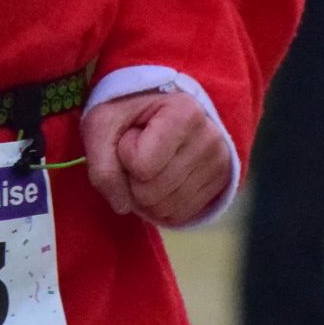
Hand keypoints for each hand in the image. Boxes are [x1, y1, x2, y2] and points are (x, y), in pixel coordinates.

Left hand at [81, 88, 228, 227]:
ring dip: (144, 193)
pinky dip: (160, 204)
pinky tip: (162, 177)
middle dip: (132, 177)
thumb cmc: (127, 113)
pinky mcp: (221, 183)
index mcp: (184, 112)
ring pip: (164, 208)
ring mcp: (219, 163)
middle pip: (151, 192)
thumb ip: (102, 167)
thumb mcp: (102, 125)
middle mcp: (210, 137)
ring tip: (150, 163)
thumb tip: (122, 206)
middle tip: (139, 151)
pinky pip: (180, 215)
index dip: (125, 153)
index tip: (133, 132)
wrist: (157, 109)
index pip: (141, 165)